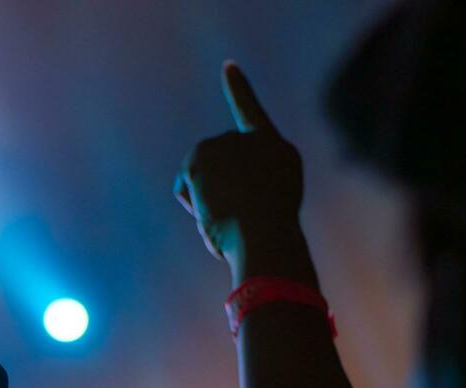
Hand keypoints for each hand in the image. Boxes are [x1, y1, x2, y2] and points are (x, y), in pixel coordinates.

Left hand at [175, 62, 315, 287]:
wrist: (265, 232)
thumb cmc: (270, 243)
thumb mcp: (263, 228)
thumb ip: (245, 211)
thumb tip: (225, 235)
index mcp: (280, 154)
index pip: (253, 114)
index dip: (238, 90)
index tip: (227, 66)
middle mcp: (255, 139)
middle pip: (218, 170)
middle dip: (217, 196)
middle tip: (238, 217)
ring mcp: (228, 142)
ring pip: (201, 182)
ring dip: (205, 205)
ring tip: (229, 214)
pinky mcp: (203, 152)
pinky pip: (185, 188)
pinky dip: (191, 203)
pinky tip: (211, 206)